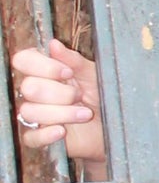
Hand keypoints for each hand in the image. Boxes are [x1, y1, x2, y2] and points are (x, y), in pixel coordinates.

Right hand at [10, 38, 105, 171]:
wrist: (112, 126)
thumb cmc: (100, 97)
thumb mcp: (92, 74)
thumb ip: (73, 60)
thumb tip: (54, 44)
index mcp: (43, 70)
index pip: (22, 60)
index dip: (43, 66)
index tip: (67, 73)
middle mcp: (35, 91)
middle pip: (28, 87)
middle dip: (59, 92)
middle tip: (79, 96)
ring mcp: (35, 114)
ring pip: (30, 111)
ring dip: (62, 113)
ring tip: (84, 114)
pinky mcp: (40, 137)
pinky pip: (31, 137)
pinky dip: (47, 134)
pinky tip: (63, 130)